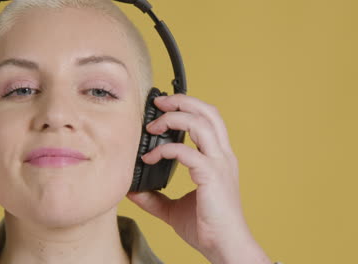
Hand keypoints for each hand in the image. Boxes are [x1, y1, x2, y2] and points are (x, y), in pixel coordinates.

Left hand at [127, 94, 270, 263]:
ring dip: (174, 118)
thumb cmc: (207, 228)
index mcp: (218, 159)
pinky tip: (150, 158)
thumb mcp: (173, 209)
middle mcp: (222, 156)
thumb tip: (132, 190)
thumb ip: (155, 198)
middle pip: (209, 112)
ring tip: (153, 125)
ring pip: (201, 123)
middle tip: (159, 102)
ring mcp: (219, 164)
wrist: (226, 247)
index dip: (188, 108)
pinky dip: (165, 150)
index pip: (208, 120)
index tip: (163, 110)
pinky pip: (187, 152)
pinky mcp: (211, 175)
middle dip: (183, 101)